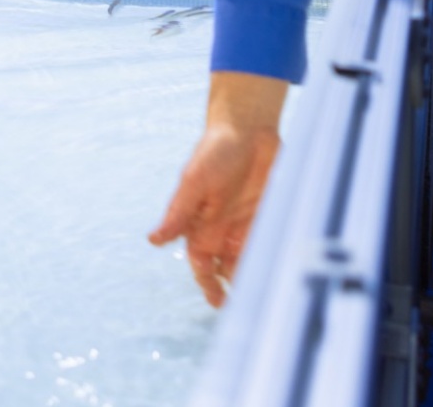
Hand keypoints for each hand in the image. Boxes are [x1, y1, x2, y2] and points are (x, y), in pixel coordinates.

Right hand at [149, 72, 285, 306]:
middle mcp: (222, 228)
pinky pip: (268, 243)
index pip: (201, 263)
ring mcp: (246, 222)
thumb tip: (154, 240)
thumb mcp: (194, 182)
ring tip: (261, 292)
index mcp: (201, 224)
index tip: (217, 300)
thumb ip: (178, 213)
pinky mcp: (267, 215)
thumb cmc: (215, 150)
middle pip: (225, 268)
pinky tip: (278, 269)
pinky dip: (272, 257)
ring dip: (252, 275)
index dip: (207, 283)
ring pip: (248, 260)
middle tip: (243, 305)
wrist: (249, 127)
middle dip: (231, 288)